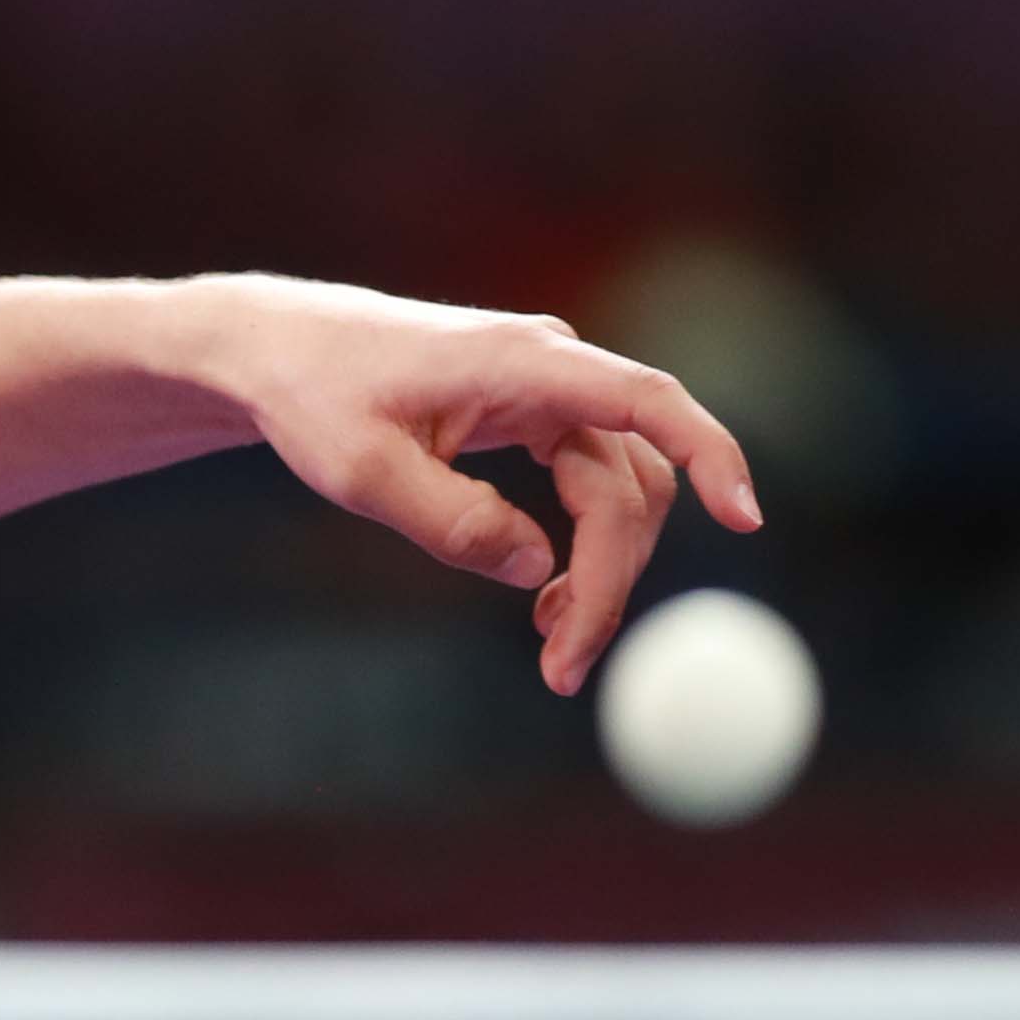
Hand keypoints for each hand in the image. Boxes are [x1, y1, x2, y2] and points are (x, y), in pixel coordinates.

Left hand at [194, 275, 762, 695]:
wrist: (273, 350)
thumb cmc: (310, 397)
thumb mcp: (362, 474)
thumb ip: (452, 523)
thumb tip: (539, 570)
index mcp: (523, 362)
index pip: (648, 400)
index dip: (710, 454)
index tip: (746, 519)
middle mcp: (550, 366)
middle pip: (629, 483)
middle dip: (612, 579)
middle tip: (563, 669)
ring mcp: (545, 389)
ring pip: (614, 490)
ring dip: (600, 572)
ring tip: (553, 648)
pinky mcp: (530, 413)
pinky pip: (585, 482)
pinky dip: (579, 544)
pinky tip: (547, 598)